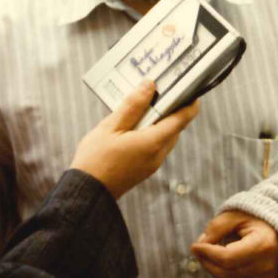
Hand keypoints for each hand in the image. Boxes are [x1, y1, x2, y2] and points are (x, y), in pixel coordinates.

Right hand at [70, 79, 198, 198]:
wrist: (87, 192)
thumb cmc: (95, 159)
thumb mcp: (111, 127)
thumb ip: (132, 105)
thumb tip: (150, 85)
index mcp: (153, 142)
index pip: (181, 119)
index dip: (189, 103)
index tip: (191, 89)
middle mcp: (158, 154)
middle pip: (174, 127)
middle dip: (171, 109)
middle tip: (161, 89)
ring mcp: (152, 164)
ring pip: (165, 136)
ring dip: (160, 121)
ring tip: (144, 103)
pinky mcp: (145, 169)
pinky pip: (156, 145)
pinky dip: (152, 132)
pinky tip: (135, 124)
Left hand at [191, 211, 277, 277]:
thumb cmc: (257, 219)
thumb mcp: (236, 214)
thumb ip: (217, 227)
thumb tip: (201, 244)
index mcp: (263, 244)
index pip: (227, 258)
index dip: (207, 253)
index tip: (195, 246)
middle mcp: (268, 266)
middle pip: (226, 273)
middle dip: (206, 262)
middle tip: (199, 250)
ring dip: (215, 270)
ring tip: (212, 254)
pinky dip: (226, 277)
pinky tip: (227, 262)